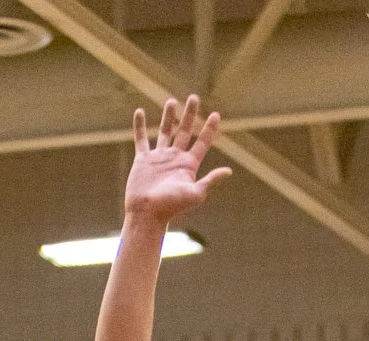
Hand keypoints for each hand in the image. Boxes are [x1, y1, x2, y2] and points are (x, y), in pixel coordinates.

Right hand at [124, 95, 231, 227]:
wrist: (147, 215)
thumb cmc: (171, 207)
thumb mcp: (195, 193)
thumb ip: (210, 180)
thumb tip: (228, 171)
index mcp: (189, 165)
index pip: (202, 143)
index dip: (209, 129)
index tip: (216, 115)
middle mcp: (175, 159)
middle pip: (184, 131)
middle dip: (189, 115)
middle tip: (193, 98)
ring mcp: (159, 158)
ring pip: (165, 132)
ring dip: (169, 117)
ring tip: (171, 101)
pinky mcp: (143, 160)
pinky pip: (141, 139)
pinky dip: (139, 126)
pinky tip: (139, 112)